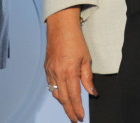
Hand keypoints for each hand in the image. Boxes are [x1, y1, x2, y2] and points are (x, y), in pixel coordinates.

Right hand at [45, 7, 94, 121]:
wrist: (61, 27)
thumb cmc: (75, 40)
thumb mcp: (86, 58)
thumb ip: (88, 78)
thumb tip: (92, 92)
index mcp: (69, 72)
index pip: (74, 96)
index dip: (77, 109)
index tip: (81, 118)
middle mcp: (58, 74)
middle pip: (63, 99)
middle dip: (70, 111)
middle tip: (75, 119)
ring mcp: (50, 71)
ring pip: (56, 94)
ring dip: (63, 103)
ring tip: (71, 109)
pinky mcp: (47, 68)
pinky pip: (51, 85)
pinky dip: (57, 93)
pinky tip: (62, 95)